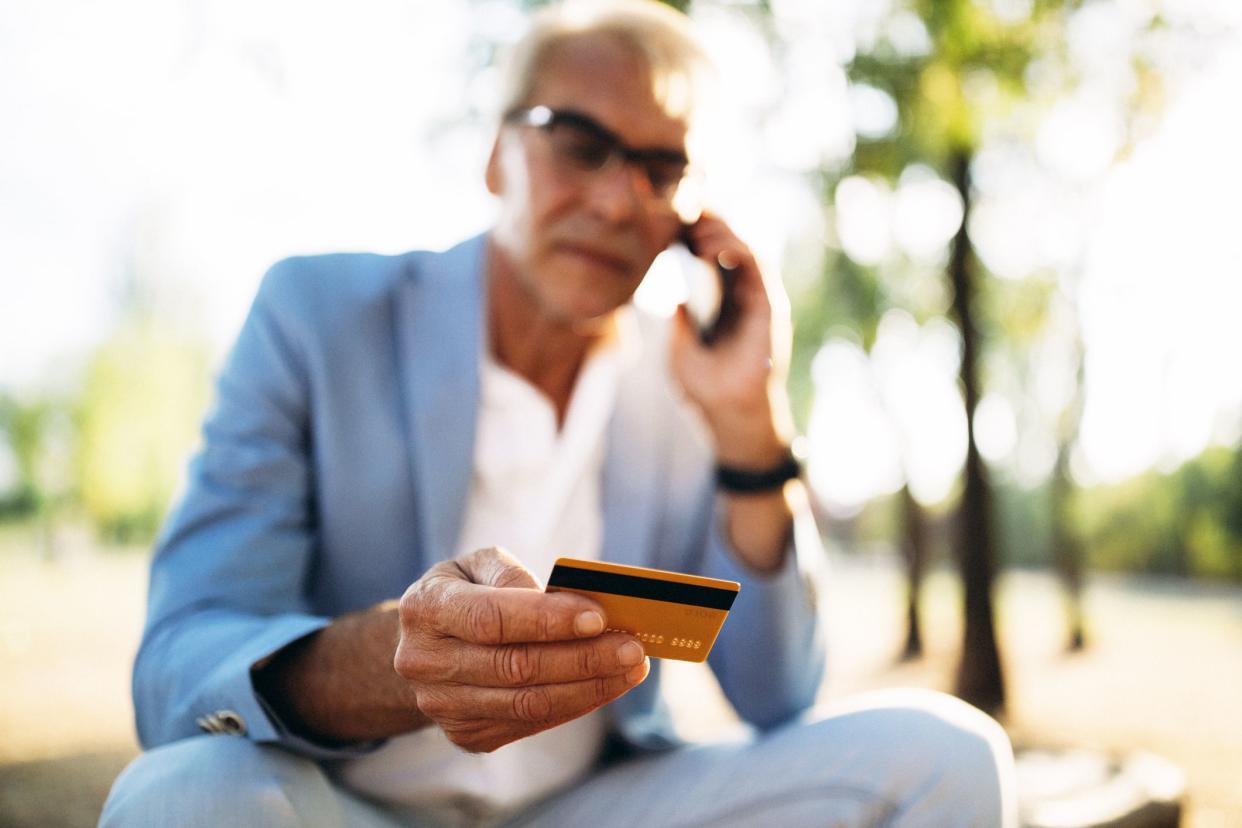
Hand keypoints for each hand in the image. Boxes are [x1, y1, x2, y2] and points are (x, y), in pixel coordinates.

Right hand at [393, 547, 648, 752]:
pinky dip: (575, 704)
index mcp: (426, 608)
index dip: (545, 620)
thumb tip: (560, 601)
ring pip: (527, 703)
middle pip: (515, 667)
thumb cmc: (463, 593)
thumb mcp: (476, 565)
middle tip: (632, 648)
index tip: (597, 616)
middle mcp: (426, 662)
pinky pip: (530, 723)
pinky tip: (605, 685)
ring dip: (589, 688)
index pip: (491, 619)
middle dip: (582, 658)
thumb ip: (511, 575)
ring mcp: (443, 706)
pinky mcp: (466, 735)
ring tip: (631, 669)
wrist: (422, 646)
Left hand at [670, 214, 794, 466]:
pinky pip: (758, 268)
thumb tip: (675, 301)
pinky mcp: (771, 308)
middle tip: (684, 208)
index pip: (712, 258)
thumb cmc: (707, 390)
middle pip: (729, 246)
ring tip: (697, 224)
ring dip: (722, 232)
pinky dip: (738, 251)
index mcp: (724, 303)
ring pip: (745, 250)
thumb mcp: (681, 352)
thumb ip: (680, 325)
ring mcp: (759, 300)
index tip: (670, 218)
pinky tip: (713, 246)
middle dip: (709, 223)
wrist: (730, 417)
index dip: (695, 234)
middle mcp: (744, 297)